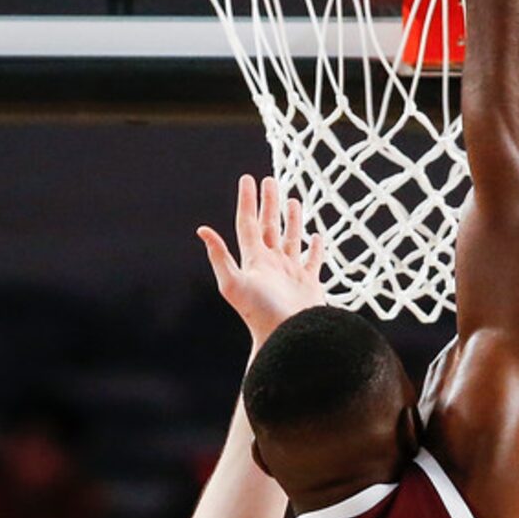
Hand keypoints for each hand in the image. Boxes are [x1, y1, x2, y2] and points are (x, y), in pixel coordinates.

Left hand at [198, 174, 323, 347]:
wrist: (287, 338)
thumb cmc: (260, 313)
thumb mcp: (234, 283)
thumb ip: (219, 256)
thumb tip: (202, 230)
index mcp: (253, 261)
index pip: (248, 224)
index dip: (247, 201)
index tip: (247, 179)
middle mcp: (270, 265)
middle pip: (268, 226)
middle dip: (269, 203)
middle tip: (270, 180)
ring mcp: (290, 273)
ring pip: (290, 239)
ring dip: (291, 220)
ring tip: (293, 200)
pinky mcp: (308, 284)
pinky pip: (313, 260)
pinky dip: (315, 247)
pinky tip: (317, 236)